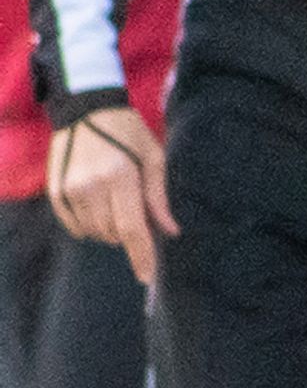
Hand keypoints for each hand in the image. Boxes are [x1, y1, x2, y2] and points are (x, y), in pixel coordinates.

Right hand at [46, 105, 173, 288]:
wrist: (85, 109)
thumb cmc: (128, 132)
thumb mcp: (153, 157)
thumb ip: (158, 197)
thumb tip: (170, 231)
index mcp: (120, 177)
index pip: (132, 228)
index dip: (141, 256)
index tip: (147, 277)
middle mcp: (91, 186)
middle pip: (112, 233)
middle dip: (128, 232)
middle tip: (135, 209)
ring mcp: (70, 189)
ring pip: (94, 232)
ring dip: (109, 228)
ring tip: (116, 200)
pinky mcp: (55, 191)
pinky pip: (74, 225)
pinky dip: (89, 225)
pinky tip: (97, 206)